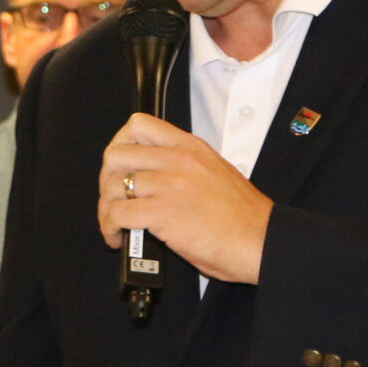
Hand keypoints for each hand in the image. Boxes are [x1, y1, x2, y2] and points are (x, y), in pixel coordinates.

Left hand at [99, 113, 272, 284]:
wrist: (261, 241)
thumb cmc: (244, 218)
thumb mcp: (216, 173)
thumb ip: (186, 168)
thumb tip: (155, 180)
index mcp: (191, 148)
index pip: (139, 125)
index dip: (120, 144)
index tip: (121, 165)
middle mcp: (178, 161)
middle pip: (116, 154)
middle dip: (106, 179)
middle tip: (114, 198)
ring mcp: (170, 185)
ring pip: (113, 186)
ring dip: (106, 208)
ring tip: (113, 224)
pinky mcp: (163, 213)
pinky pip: (118, 214)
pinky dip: (110, 228)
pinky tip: (118, 238)